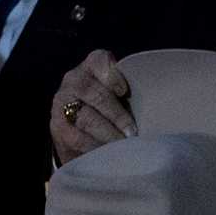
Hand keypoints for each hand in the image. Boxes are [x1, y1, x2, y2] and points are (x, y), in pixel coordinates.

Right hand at [50, 49, 135, 163]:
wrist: (80, 128)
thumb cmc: (113, 106)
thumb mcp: (121, 94)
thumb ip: (132, 92)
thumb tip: (158, 109)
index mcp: (92, 65)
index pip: (100, 61)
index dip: (113, 75)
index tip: (125, 92)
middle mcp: (74, 79)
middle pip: (96, 94)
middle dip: (118, 116)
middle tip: (133, 133)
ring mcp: (62, 102)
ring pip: (87, 118)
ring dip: (108, 134)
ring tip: (124, 146)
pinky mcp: (57, 125)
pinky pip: (76, 137)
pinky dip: (94, 147)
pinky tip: (107, 154)